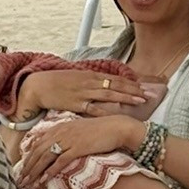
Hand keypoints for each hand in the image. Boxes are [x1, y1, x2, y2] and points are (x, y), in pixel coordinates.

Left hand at [15, 115, 142, 188]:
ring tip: (26, 183)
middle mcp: (60, 132)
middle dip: (26, 167)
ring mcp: (68, 140)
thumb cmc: (99, 130)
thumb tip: (55, 150)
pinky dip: (50, 172)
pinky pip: (59, 161)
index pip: (37, 144)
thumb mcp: (77, 131)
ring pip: (44, 157)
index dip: (27, 157)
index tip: (21, 169)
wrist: (116, 127)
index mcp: (58, 127)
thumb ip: (64, 137)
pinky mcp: (77, 147)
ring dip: (33, 172)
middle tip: (19, 180)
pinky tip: (43, 181)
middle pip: (37, 152)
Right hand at [16, 67, 145, 122]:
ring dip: (126, 97)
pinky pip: (94, 108)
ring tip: (140, 101)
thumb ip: (91, 82)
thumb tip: (105, 85)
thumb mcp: (76, 78)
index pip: (116, 78)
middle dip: (134, 90)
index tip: (144, 87)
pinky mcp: (76, 104)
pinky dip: (106, 110)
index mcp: (91, 75)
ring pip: (110, 94)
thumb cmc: (57, 83)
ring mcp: (84, 93)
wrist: (38, 86)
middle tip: (150, 95)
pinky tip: (117, 113)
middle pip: (117, 85)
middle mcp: (90, 82)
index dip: (131, 83)